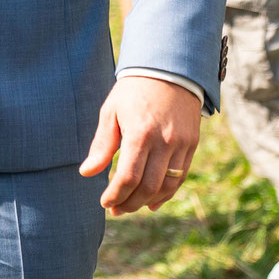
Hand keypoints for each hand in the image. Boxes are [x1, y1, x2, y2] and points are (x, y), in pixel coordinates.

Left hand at [81, 75, 201, 215]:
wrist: (169, 69)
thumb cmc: (133, 90)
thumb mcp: (111, 111)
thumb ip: (102, 145)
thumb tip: (86, 173)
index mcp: (140, 133)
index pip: (128, 177)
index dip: (115, 195)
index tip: (104, 202)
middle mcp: (164, 142)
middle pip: (148, 187)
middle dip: (129, 203)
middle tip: (115, 209)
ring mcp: (181, 144)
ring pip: (166, 186)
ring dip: (147, 202)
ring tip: (131, 206)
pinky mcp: (192, 144)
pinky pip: (181, 177)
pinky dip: (167, 193)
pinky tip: (153, 201)